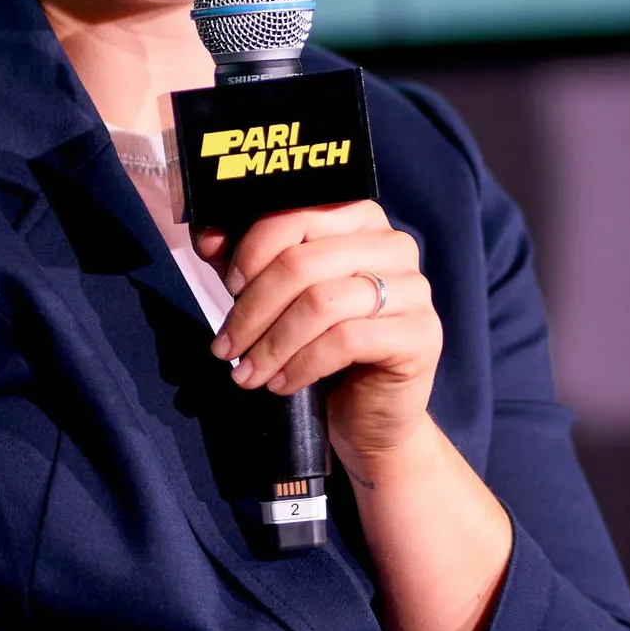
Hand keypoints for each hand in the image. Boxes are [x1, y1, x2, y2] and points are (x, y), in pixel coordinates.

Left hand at [204, 201, 437, 468]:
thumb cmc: (323, 348)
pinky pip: (346, 341)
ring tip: (248, 374)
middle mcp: (394, 245)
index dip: (253, 251)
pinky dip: (302, 366)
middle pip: (304, 262)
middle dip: (253, 309)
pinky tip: (282, 384)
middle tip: (225, 347)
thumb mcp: (278, 299)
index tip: (229, 288)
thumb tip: (207, 235)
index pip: (298, 216)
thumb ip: (246, 262)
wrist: (370, 415)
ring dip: (273, 344)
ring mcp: (414, 289)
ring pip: (322, 303)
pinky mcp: (421, 334)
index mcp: (361, 220)